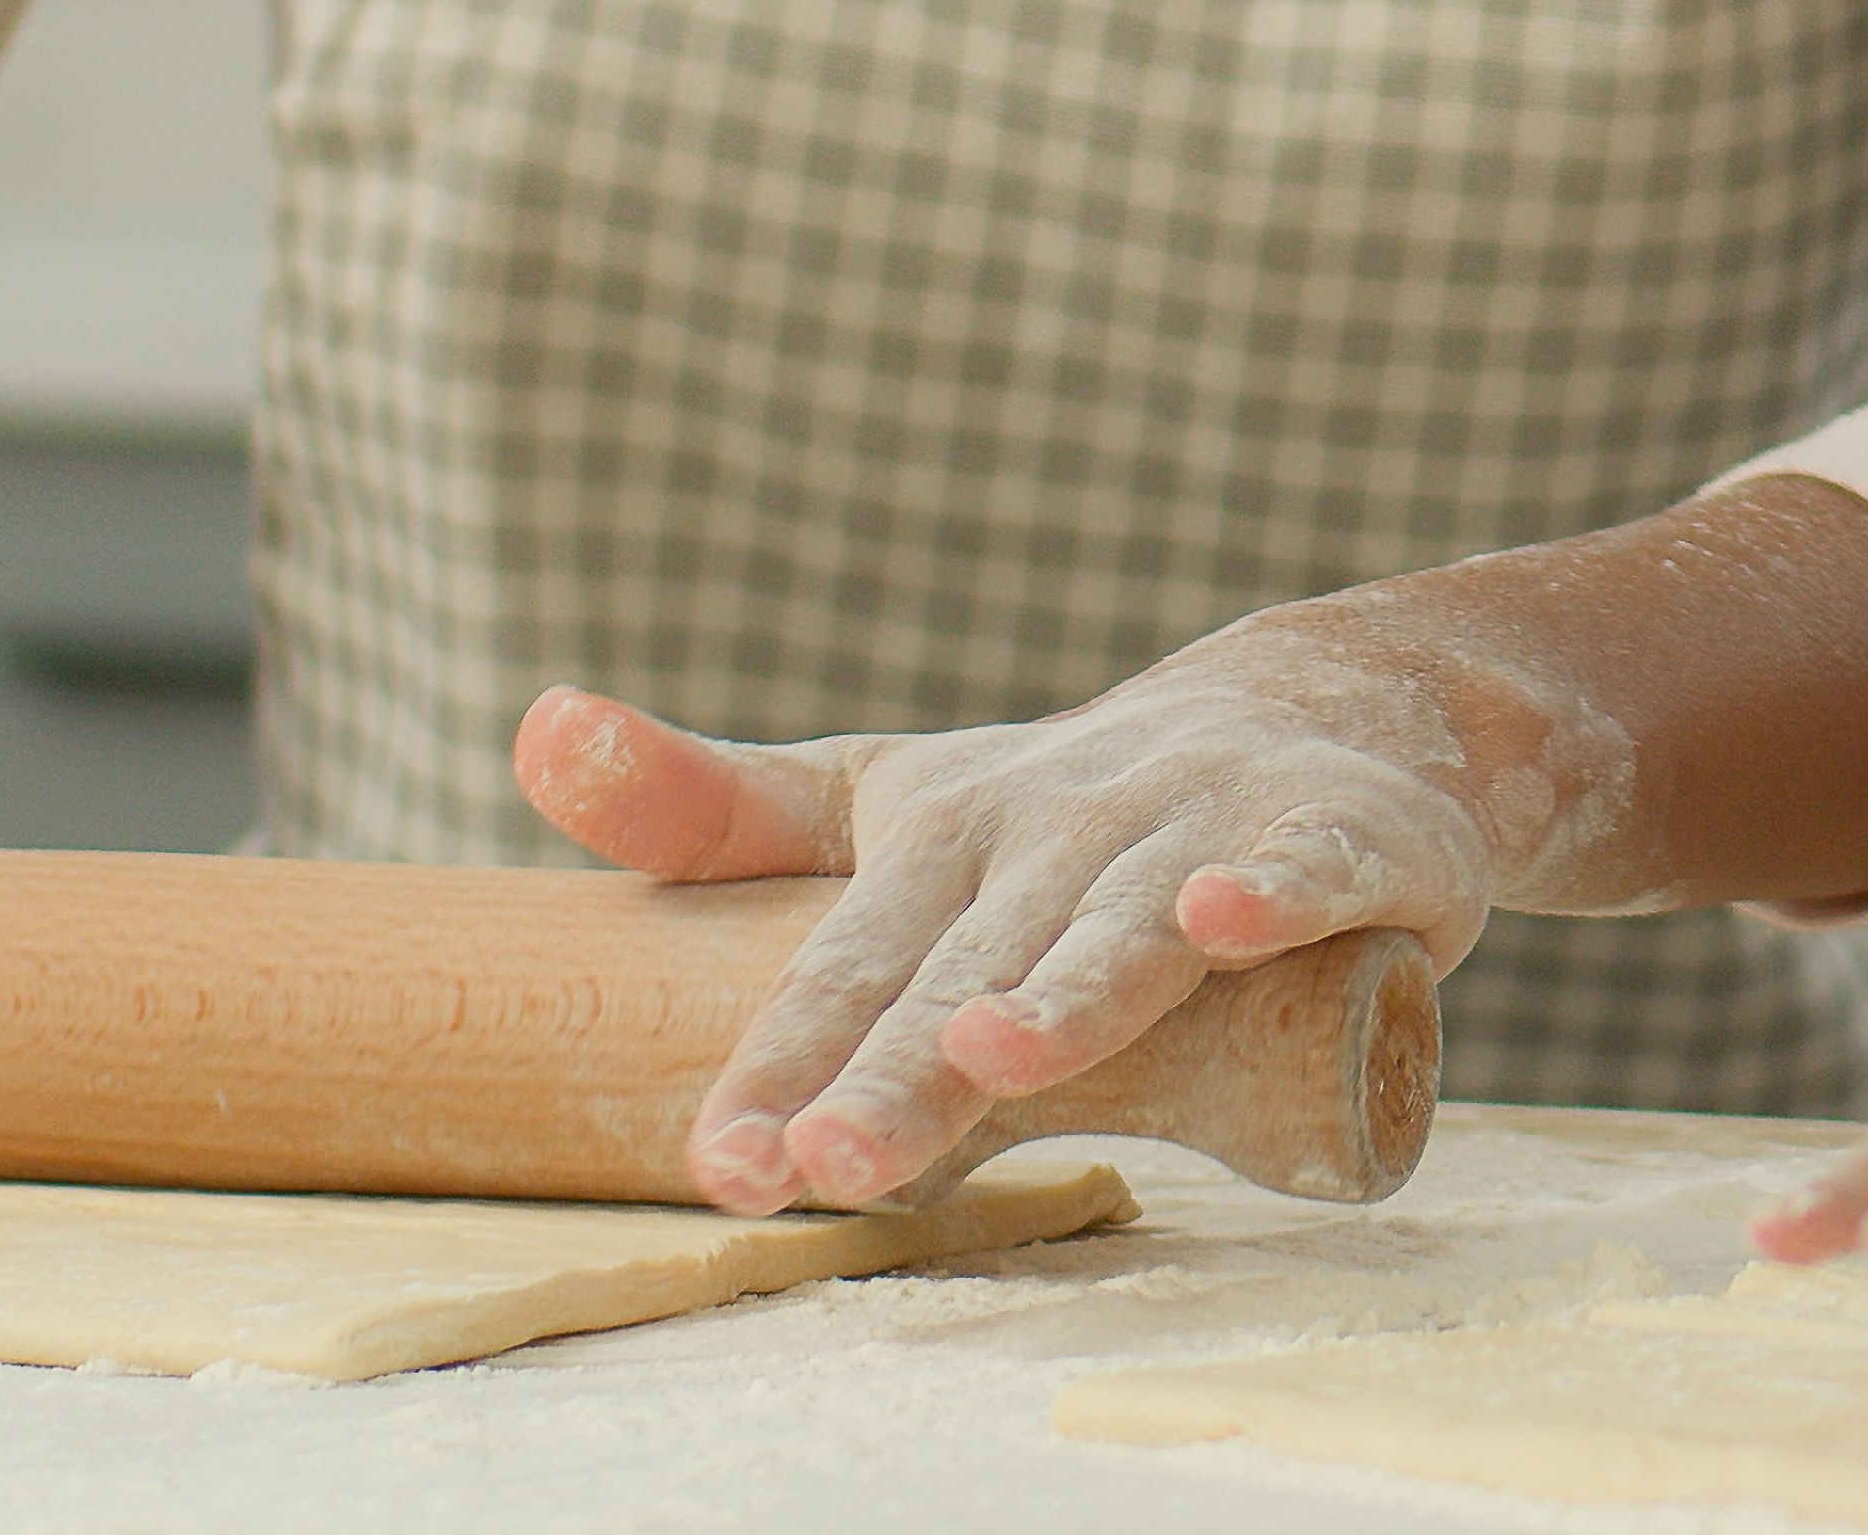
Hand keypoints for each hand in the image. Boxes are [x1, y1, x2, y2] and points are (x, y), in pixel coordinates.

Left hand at [521, 609, 1539, 1214]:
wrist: (1327, 705)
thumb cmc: (1074, 803)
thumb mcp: (893, 800)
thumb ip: (721, 813)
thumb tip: (529, 733)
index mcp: (954, 827)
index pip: (849, 963)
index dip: (782, 1061)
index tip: (719, 1162)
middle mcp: (1068, 823)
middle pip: (972, 967)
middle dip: (900, 1067)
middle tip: (821, 1160)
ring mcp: (1202, 823)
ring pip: (1124, 925)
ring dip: (1066, 989)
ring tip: (993, 1056)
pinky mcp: (1338, 831)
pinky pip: (1303, 865)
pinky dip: (1270, 889)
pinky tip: (1226, 919)